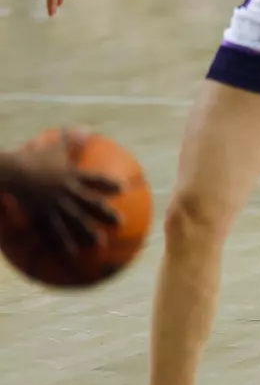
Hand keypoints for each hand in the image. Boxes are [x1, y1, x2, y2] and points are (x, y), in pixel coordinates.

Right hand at [0, 135, 119, 252]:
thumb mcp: (52, 149)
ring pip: (73, 222)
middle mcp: (66, 192)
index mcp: (71, 176)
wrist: (9, 172)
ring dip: (87, 233)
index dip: (109, 184)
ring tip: (99, 244)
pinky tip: (71, 253)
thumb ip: (69, 143)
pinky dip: (62, 242)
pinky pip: (53, 231)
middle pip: (89, 204)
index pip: (95, 179)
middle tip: (120, 223)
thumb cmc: (30, 159)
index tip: (122, 190)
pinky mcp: (40, 215)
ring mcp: (53, 205)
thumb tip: (82, 130)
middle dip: (105, 214)